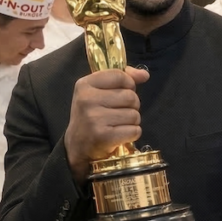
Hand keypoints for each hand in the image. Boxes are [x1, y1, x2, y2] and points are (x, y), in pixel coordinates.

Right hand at [64, 67, 149, 183]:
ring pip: (134, 115)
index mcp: (85, 84)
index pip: (120, 76)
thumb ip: (122, 79)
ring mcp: (94, 119)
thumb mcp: (99, 92)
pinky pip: (134, 131)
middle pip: (131, 96)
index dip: (128, 85)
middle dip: (131, 106)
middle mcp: (87, 100)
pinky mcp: (103, 136)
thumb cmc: (92, 115)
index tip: (121, 93)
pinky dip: (132, 134)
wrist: (77, 146)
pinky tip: (119, 136)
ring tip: (117, 125)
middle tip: (118, 114)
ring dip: (131, 122)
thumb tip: (144, 74)